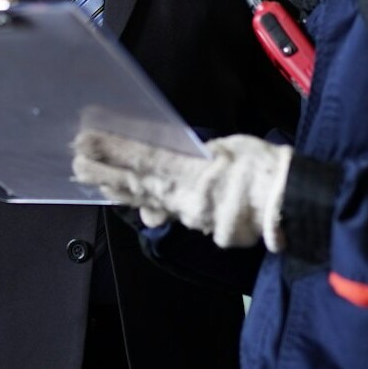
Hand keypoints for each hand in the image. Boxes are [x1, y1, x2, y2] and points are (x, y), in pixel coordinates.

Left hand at [72, 129, 291, 249]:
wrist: (291, 205)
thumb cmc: (263, 168)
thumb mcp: (228, 147)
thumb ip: (197, 152)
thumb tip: (175, 150)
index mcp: (194, 174)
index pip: (145, 159)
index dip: (115, 150)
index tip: (89, 139)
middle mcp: (186, 200)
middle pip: (138, 184)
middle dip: (104, 172)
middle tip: (76, 160)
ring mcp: (192, 217)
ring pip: (146, 201)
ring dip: (116, 188)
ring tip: (90, 176)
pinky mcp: (200, 229)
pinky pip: (167, 214)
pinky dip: (146, 205)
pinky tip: (129, 199)